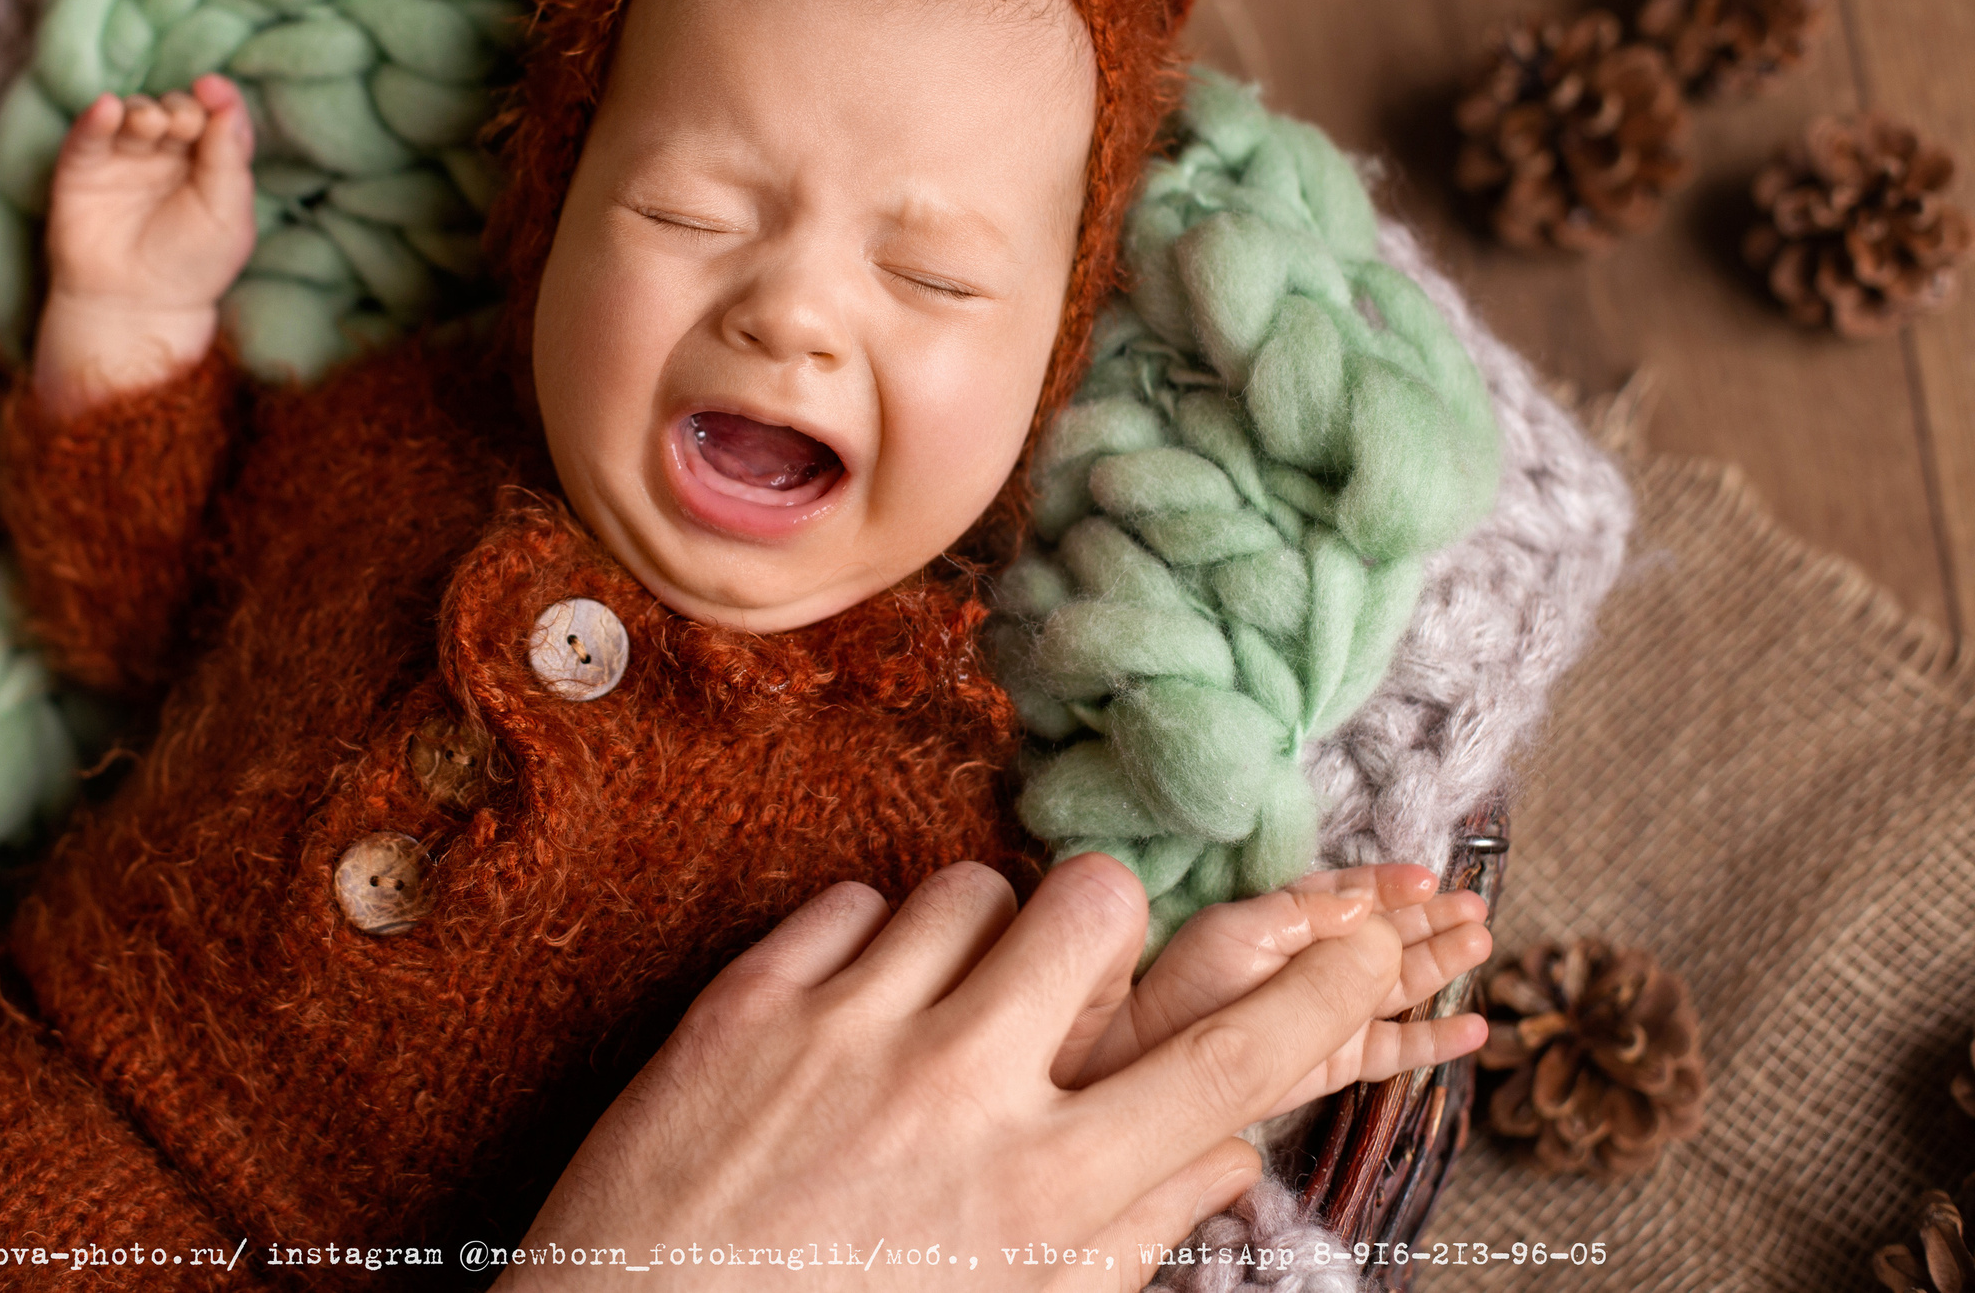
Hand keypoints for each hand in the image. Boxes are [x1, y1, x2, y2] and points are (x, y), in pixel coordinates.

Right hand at [35, 76, 255, 417]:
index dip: (218, 98)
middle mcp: (168, 156)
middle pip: (178, 109)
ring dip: (146, 111)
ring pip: (136, 113)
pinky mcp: (84, 167)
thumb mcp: (228, 216)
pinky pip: (90, 132)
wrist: (136, 308)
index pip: (217, 118)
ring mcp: (125, 159)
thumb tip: (227, 104)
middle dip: (183, 109)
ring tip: (152, 127)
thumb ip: (230, 159)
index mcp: (209, 165)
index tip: (212, 89)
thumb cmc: (191, 267)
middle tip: (184, 126)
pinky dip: (98, 116)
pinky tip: (108, 110)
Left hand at [505, 855, 1443, 1290]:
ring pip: (972, 886)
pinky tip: (842, 1016)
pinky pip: (849, 898)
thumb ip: (1127, 1230)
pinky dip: (858, 945)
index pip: (1235, 1060)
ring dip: (972, 936)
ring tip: (934, 1011)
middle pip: (1100, 905)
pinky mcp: (747, 1000)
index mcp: (1048, 1196)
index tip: (1370, 940)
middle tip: (1057, 980)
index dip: (1330, 987)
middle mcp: (962, 1096)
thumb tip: (1230, 1156)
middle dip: (1098, 924)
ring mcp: (848, 1035)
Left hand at [1055, 863, 1492, 1113]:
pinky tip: (1472, 1030)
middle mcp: (1309, 963)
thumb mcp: (1235, 933)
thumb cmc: (1180, 988)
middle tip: (1477, 905)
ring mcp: (1321, 1012)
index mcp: (1286, 921)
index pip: (1350, 895)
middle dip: (1429, 920)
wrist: (1143, 1062)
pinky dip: (1432, 1041)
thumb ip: (1300, 917)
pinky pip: (1391, 1049)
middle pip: (1383, 936)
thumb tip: (1366, 905)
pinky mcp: (1328, 1062)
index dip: (1389, 885)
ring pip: (1395, 985)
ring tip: (1482, 943)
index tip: (1429, 877)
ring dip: (1439, 966)